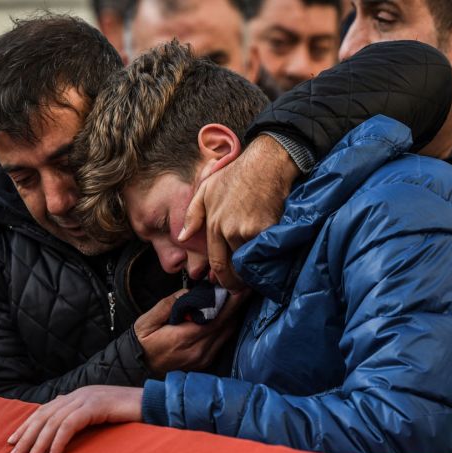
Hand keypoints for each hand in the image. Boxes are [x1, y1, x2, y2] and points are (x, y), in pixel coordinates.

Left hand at [6, 385, 143, 452]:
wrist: (153, 403)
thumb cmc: (129, 416)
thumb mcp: (100, 419)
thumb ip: (83, 422)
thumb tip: (63, 439)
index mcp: (76, 396)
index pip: (44, 411)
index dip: (26, 426)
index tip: (12, 443)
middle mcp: (77, 395)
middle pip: (43, 417)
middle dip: (26, 438)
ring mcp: (86, 398)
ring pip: (53, 423)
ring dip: (38, 445)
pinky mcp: (95, 406)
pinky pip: (70, 425)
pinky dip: (58, 443)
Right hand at [134, 289, 247, 373]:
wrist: (137, 367)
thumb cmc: (141, 342)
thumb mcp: (147, 320)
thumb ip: (168, 305)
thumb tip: (189, 293)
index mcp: (184, 339)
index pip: (216, 319)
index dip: (231, 303)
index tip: (240, 289)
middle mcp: (198, 351)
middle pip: (226, 326)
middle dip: (234, 307)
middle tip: (240, 288)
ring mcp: (203, 359)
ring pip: (226, 334)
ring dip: (231, 317)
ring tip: (232, 299)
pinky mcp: (204, 363)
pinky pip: (221, 342)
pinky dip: (224, 328)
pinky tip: (222, 316)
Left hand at [179, 135, 296, 290]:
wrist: (267, 162)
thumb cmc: (237, 174)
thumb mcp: (206, 190)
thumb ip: (192, 216)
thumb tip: (182, 237)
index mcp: (215, 224)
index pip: (217, 262)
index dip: (223, 278)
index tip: (228, 286)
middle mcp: (230, 231)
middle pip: (235, 267)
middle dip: (238, 283)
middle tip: (243, 290)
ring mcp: (250, 231)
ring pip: (251, 261)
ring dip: (254, 271)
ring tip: (256, 276)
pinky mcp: (268, 229)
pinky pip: (266, 251)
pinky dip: (267, 258)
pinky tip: (269, 261)